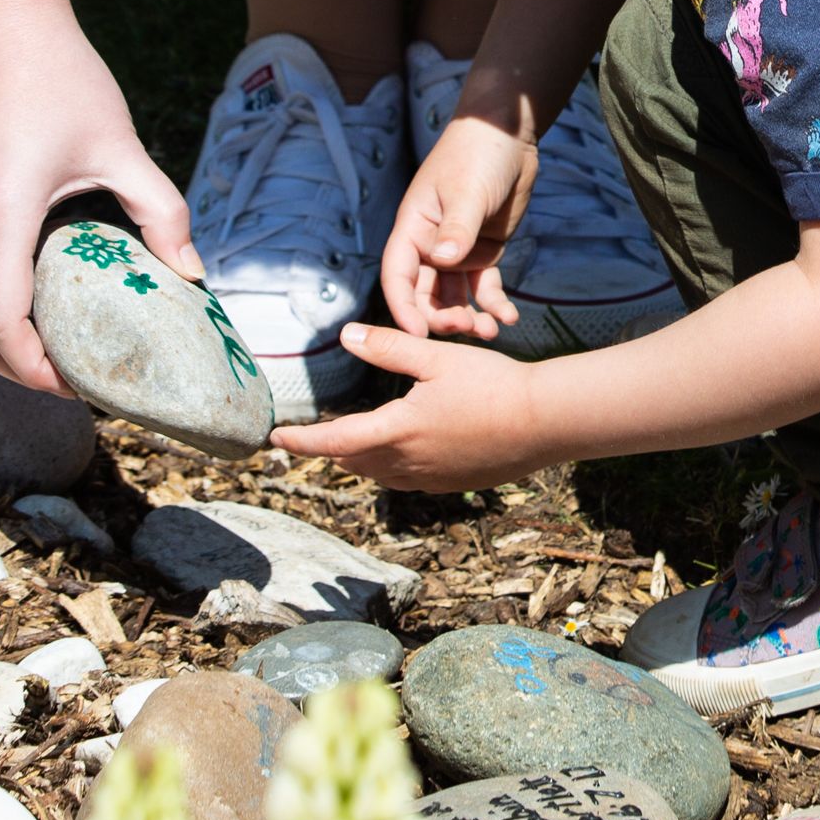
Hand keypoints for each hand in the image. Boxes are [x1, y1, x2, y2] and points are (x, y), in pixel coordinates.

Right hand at [0, 4, 196, 393]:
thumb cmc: (59, 73)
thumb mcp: (119, 143)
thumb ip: (160, 210)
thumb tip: (191, 273)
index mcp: (0, 216)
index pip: (2, 326)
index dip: (37, 370)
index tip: (79, 384)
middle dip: (17, 369)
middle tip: (70, 378)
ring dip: (0, 335)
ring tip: (56, 341)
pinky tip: (36, 287)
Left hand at [274, 324, 548, 490]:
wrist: (544, 423)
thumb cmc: (492, 385)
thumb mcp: (436, 358)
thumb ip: (388, 347)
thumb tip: (346, 335)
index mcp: (398, 431)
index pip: (334, 441)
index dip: (301, 441)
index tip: (275, 440)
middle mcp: (408, 463)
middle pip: (354, 462)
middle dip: (331, 450)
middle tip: (313, 436)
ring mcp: (431, 479)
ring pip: (380, 475)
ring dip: (360, 460)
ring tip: (350, 444)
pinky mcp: (452, 484)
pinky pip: (408, 481)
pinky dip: (391, 467)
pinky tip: (401, 453)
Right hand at [383, 117, 534, 340]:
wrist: (507, 135)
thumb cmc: (477, 154)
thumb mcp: (467, 191)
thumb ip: (457, 228)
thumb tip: (443, 261)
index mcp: (413, 228)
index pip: (398, 275)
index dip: (403, 307)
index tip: (417, 335)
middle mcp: (430, 245)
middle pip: (425, 293)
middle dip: (440, 317)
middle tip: (466, 329)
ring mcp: (458, 251)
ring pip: (455, 296)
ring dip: (468, 316)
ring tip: (490, 331)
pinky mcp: (485, 251)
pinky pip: (485, 286)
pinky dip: (494, 304)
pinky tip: (509, 317)